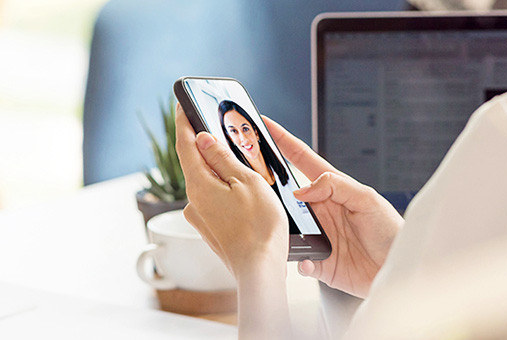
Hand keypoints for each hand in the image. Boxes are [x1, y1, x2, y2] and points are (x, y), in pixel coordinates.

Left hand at [175, 104, 287, 276]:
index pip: (184, 144)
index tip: (182, 105)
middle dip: (205, 145)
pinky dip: (222, 187)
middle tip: (220, 130)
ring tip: (240, 163)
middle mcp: (193, 200)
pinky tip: (240, 191)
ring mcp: (200, 216)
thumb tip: (203, 138)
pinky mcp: (209, 227)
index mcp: (199, 184)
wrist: (260, 268)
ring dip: (217, 168)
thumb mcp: (246, 182)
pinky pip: (211, 198)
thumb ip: (222, 158)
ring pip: (205, 181)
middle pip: (195, 162)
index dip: (182, 121)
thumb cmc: (259, 226)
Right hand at [263, 116, 403, 297]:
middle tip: (252, 180)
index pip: (302, 159)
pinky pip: (298, 259)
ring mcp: (317, 235)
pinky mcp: (317, 260)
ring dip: (279, 227)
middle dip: (267, 186)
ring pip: (285, 226)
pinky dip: (299, 260)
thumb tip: (303, 190)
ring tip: (277, 226)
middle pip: (285, 193)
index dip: (284, 141)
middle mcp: (320, 210)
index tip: (266, 125)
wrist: (398, 270)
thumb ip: (336, 186)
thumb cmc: (390, 232)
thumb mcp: (368, 199)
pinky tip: (307, 260)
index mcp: (332, 189)